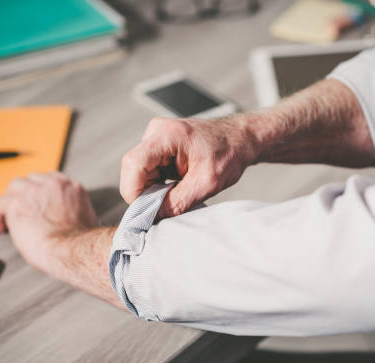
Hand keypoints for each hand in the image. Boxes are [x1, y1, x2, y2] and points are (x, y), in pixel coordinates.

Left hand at [0, 172, 97, 273]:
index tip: (36, 202)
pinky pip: (2, 204)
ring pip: (15, 187)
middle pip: (31, 180)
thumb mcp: (85, 218)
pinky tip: (1, 227)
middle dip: (24, 194)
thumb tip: (61, 218)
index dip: (40, 192)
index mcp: (72, 187)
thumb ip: (72, 210)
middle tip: (20, 209)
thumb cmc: (78, 244)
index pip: (51, 180)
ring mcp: (34, 191)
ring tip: (7, 216)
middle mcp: (53, 184)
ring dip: (11, 201)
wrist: (71, 251)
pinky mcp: (18, 203)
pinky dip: (0, 216)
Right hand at [120, 116, 256, 217]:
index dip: (135, 192)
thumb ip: (178, 202)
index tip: (148, 211)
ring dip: (154, 189)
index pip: (133, 165)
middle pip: (133, 171)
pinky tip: (178, 184)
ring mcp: (155, 138)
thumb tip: (153, 217)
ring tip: (181, 190)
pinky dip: (159, 184)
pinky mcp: (158, 147)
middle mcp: (156, 132)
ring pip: (139, 174)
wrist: (241, 139)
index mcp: (166, 135)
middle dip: (146, 193)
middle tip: (169, 204)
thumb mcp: (207, 184)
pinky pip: (148, 172)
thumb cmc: (230, 152)